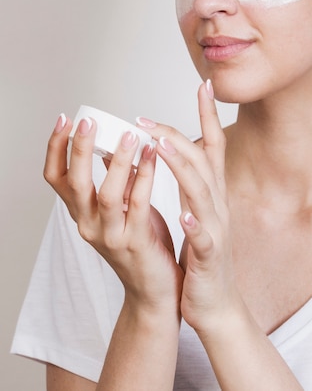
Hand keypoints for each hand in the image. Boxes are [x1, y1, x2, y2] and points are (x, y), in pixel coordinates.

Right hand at [44, 113, 182, 311]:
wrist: (155, 291)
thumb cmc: (141, 243)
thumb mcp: (122, 208)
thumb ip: (115, 180)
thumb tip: (110, 145)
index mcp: (82, 212)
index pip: (56, 178)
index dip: (56, 148)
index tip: (65, 119)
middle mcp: (88, 224)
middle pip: (74, 183)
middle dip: (79, 149)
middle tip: (88, 121)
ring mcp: (110, 236)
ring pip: (107, 194)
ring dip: (117, 162)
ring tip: (129, 134)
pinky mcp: (136, 243)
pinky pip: (139, 205)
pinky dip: (146, 177)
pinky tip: (153, 155)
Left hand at [137, 80, 242, 335]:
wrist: (217, 303)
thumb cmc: (203, 254)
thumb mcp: (196, 210)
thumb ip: (189, 181)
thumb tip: (172, 149)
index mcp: (211, 193)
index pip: (212, 146)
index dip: (209, 115)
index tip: (204, 85)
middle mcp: (217, 205)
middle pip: (202, 162)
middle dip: (177, 136)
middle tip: (146, 119)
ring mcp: (215, 229)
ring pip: (202, 192)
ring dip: (183, 168)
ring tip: (163, 147)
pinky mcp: (210, 256)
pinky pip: (203, 237)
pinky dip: (195, 222)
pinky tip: (183, 212)